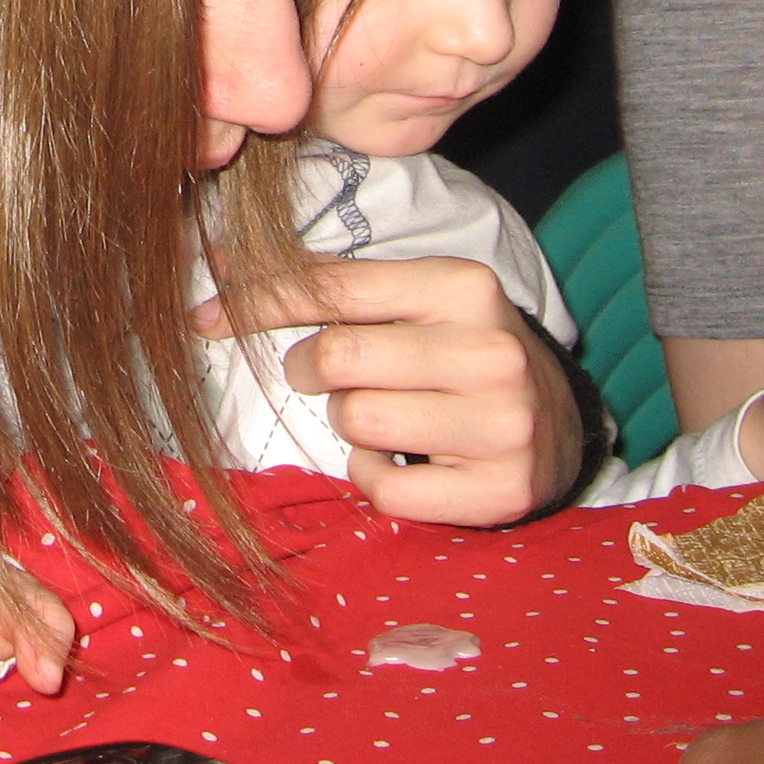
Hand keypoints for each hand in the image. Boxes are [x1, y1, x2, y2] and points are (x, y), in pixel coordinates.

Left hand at [192, 254, 580, 524]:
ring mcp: (502, 425)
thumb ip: (333, 285)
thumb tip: (224, 273)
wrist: (557, 420)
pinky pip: (383, 489)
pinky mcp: (499, 490)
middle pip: (337, 359)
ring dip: (348, 422)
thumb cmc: (460, 349)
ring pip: (355, 423)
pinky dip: (373, 476)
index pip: (334, 290)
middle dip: (310, 368)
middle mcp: (490, 351)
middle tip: (327, 373)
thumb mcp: (417, 298)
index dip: (257, 303)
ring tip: (384, 413)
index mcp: (464, 286)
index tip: (206, 316)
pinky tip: (404, 460)